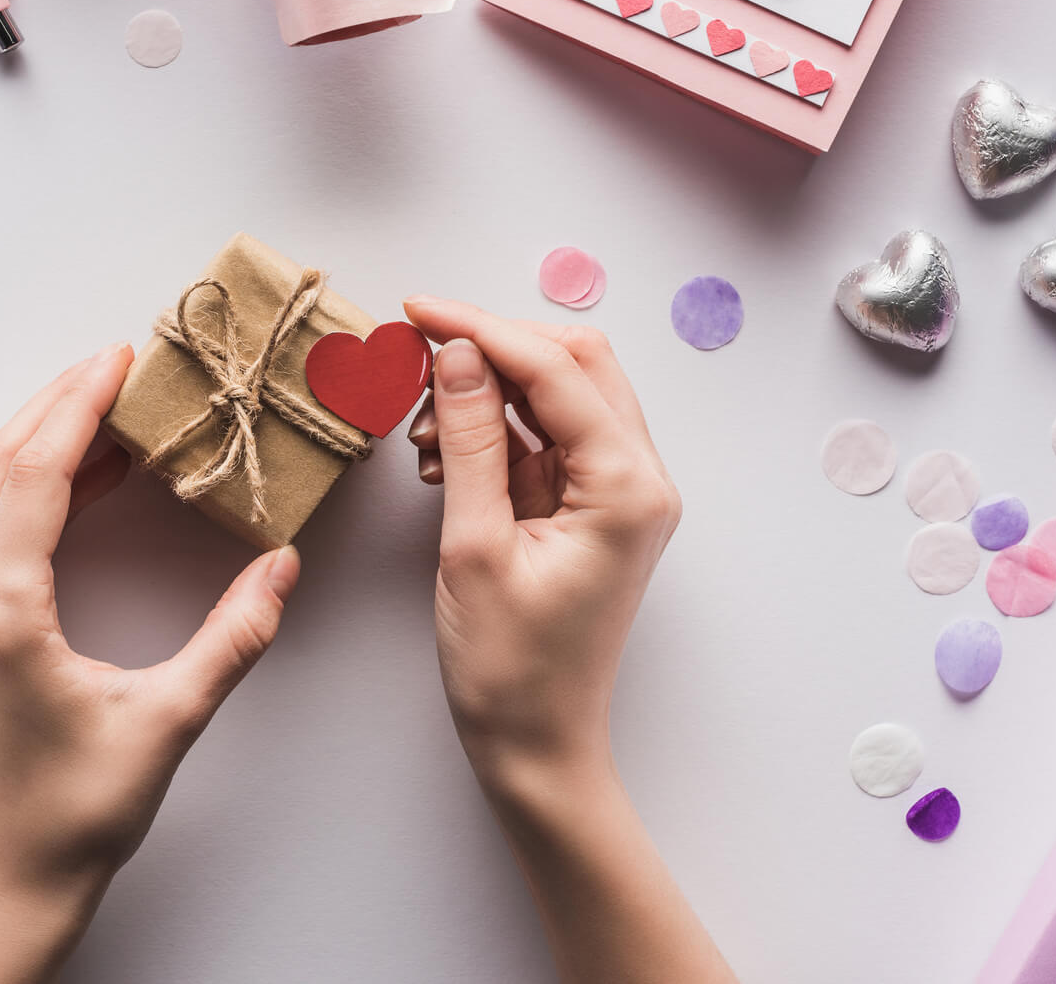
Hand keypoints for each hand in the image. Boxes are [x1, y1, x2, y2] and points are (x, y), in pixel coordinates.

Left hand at [0, 344, 301, 983]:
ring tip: (106, 407)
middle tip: (118, 365)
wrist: (12, 877)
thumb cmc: (80, 812)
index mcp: (3, 614)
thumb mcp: (170, 720)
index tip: (119, 361)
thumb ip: (232, 639)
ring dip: (37, 439)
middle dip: (55, 404)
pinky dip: (27, 485)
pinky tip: (84, 479)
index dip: (76, 409)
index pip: (33, 476)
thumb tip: (282, 568)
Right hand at [403, 298, 681, 779]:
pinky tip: (444, 453)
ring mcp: (621, 492)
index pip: (556, 370)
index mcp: (628, 487)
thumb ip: (470, 440)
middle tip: (418, 351)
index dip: (481, 328)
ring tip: (424, 429)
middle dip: (494, 346)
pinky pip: (548, 437)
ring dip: (491, 388)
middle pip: (574, 364)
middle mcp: (640, 478)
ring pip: (560, 395)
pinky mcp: (594, 507)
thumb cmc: (509, 668)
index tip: (415, 309)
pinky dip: (495, 428)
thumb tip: (457, 353)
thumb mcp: (475, 545)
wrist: (536, 745)